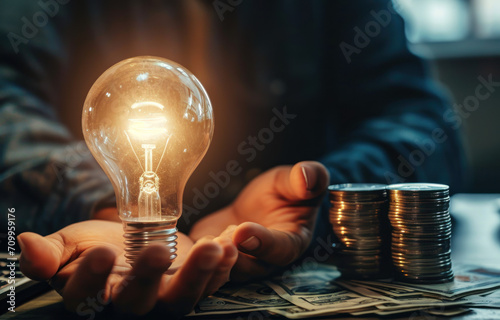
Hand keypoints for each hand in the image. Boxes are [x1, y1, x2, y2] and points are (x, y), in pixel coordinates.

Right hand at [18, 220, 236, 317]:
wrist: (132, 243)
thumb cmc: (97, 244)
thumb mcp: (71, 243)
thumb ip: (50, 251)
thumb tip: (26, 243)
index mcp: (93, 296)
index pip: (85, 296)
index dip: (90, 279)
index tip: (99, 251)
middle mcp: (130, 305)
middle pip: (138, 303)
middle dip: (148, 279)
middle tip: (159, 252)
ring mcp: (165, 299)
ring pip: (182, 299)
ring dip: (199, 275)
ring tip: (213, 248)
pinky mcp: (192, 286)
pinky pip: (211, 285)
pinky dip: (223, 268)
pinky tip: (231, 246)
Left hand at [190, 161, 328, 280]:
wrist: (257, 207)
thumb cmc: (282, 195)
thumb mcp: (294, 181)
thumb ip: (307, 179)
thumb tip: (307, 177)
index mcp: (289, 242)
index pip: (279, 249)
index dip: (262, 242)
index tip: (244, 230)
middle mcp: (263, 261)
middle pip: (246, 267)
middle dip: (230, 254)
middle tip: (216, 237)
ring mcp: (236, 265)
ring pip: (221, 270)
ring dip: (209, 258)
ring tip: (202, 239)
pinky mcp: (212, 262)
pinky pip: (200, 266)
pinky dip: (190, 257)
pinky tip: (178, 244)